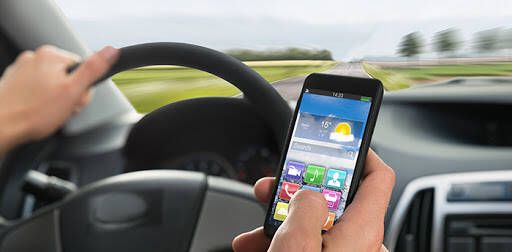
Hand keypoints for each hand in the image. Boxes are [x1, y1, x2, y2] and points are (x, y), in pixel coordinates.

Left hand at [0, 45, 118, 152]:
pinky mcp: (12, 82)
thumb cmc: (34, 114)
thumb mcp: (73, 92)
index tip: (73, 99)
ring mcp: (21, 69)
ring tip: (46, 111)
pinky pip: (35, 90)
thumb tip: (111, 51)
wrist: (2, 127)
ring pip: (50, 83)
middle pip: (65, 75)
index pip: (81, 69)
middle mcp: (33, 57)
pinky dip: (37, 100)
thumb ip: (93, 69)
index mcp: (50, 55)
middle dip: (67, 94)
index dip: (81, 88)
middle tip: (60, 108)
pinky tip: (35, 110)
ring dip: (53, 98)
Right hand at [233, 149, 394, 251]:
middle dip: (298, 192)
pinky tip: (259, 247)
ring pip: (318, 228)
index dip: (361, 152)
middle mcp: (360, 245)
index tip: (342, 139)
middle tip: (274, 187)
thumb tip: (308, 192)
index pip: (377, 177)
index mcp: (361, 231)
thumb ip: (306, 204)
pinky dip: (287, 244)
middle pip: (335, 202)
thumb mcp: (297, 242)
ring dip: (283, 223)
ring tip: (253, 230)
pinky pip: (313, 249)